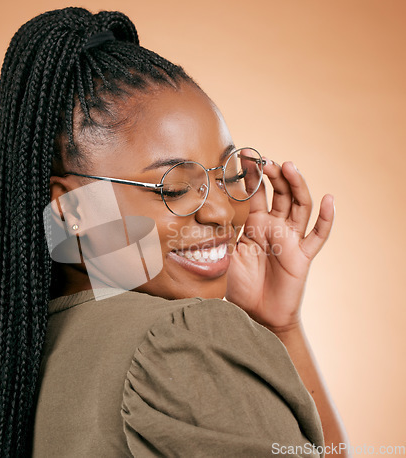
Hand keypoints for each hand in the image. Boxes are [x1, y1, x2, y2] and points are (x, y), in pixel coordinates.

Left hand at [225, 160, 334, 332]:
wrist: (254, 314)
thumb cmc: (236, 284)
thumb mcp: (224, 253)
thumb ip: (220, 232)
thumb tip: (200, 211)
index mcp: (254, 223)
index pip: (256, 193)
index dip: (252, 175)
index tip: (246, 155)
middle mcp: (274, 227)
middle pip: (280, 193)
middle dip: (274, 175)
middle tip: (265, 160)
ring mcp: (291, 239)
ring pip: (299, 206)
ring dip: (296, 186)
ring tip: (289, 167)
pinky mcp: (303, 256)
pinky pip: (318, 236)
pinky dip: (326, 218)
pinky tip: (330, 199)